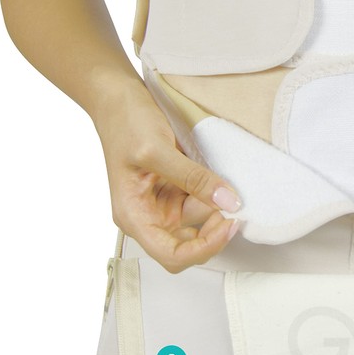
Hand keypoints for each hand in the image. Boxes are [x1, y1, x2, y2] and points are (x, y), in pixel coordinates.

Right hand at [93, 80, 242, 272]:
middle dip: (214, 230)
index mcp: (134, 216)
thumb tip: (228, 201)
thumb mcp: (158, 150)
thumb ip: (194, 178)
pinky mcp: (174, 189)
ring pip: (199, 223)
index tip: (229, 224)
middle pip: (188, 245)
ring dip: (217, 209)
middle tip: (235, 204)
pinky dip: (215, 196)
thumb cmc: (126, 123)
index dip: (204, 248)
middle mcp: (148, 216)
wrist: (118, 98)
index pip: (172, 256)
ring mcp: (162, 203)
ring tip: (228, 184)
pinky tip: (221, 180)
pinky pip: (201, 202)